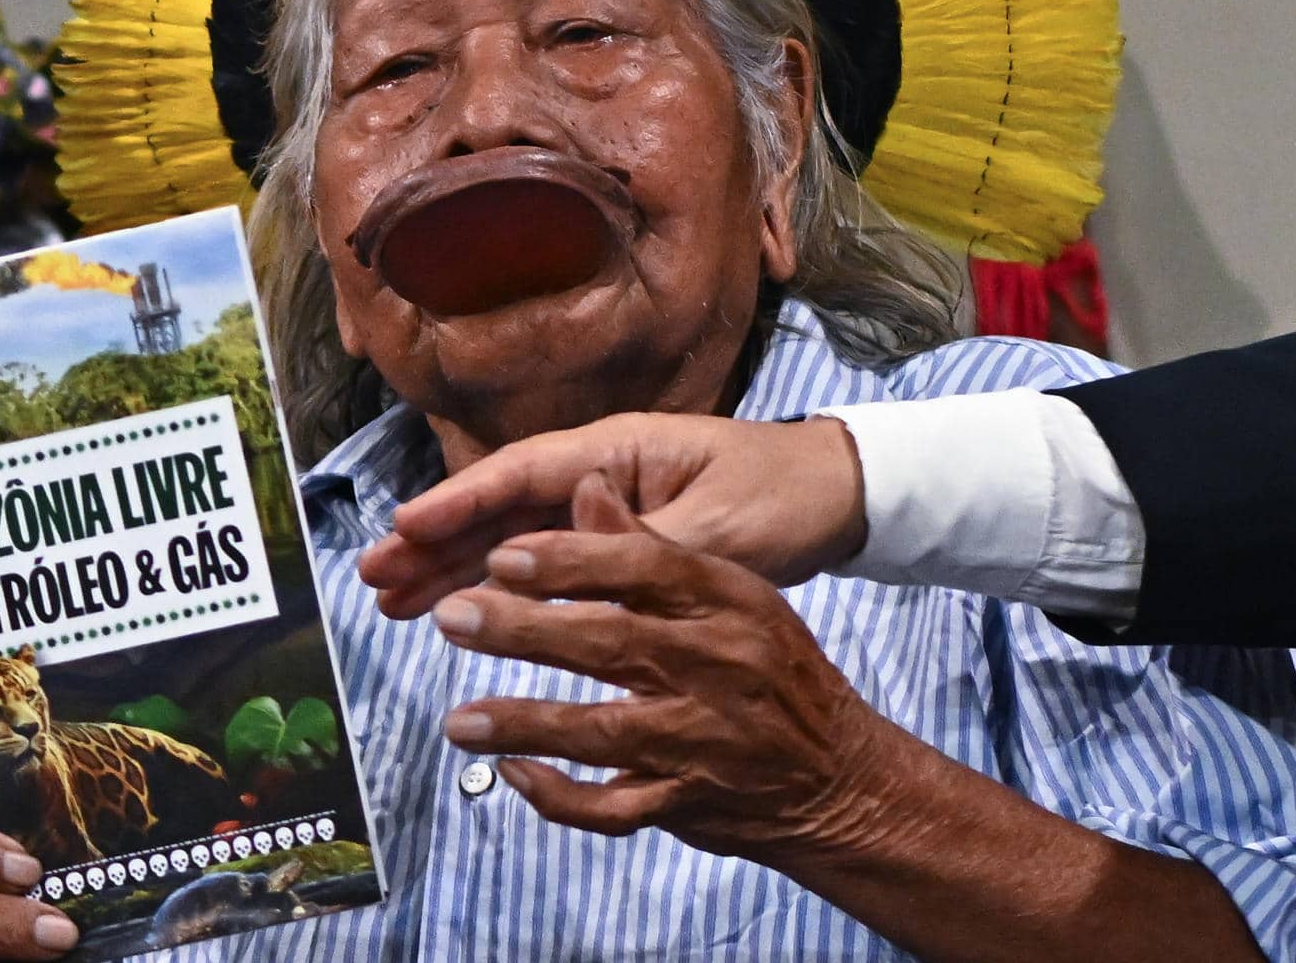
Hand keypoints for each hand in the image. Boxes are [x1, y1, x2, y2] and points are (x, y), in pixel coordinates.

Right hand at [362, 412, 865, 617]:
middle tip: (373, 578)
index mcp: (617, 451)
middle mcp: (597, 473)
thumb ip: (636, 536)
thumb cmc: (780, 498)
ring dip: (452, 566)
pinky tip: (459, 608)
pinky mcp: (613, 541)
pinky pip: (541, 564)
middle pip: (499, 508)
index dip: (456, 502)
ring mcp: (601, 505)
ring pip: (511, 538)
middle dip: (434, 541)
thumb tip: (564, 528)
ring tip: (393, 601)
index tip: (402, 529)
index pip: (520, 473)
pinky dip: (499, 586)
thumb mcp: (717, 525)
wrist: (834, 501)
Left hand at [432, 473, 897, 864]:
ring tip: (458, 717)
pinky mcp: (687, 803)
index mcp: (730, 604)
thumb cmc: (772, 670)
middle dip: (524, 630)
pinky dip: (558, 796)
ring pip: (602, 732)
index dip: (571, 560)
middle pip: (611, 644)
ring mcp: (703, 742)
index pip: (647, 568)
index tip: (501, 555)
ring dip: (523, 722)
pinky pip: (612, 807)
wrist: (842, 779)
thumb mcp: (731, 594)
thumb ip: (650, 546)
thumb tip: (584, 488)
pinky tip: (511, 773)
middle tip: (454, 616)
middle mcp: (719, 669)